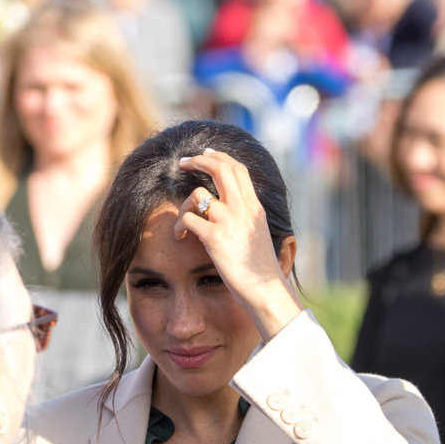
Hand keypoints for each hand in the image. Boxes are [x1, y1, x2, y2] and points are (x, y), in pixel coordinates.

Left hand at [175, 148, 302, 341]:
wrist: (265, 289)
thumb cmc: (262, 269)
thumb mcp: (259, 235)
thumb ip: (247, 219)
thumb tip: (233, 213)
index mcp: (255, 207)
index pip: (238, 169)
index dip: (220, 156)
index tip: (206, 153)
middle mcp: (243, 208)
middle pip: (219, 168)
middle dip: (198, 161)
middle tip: (183, 163)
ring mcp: (228, 221)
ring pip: (198, 194)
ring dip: (184, 204)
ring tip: (183, 220)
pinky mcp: (214, 238)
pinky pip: (187, 219)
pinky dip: (179, 225)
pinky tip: (180, 236)